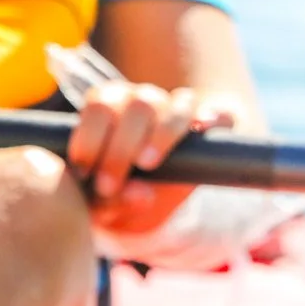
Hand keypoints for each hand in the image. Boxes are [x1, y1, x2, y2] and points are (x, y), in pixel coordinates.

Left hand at [67, 81, 241, 237]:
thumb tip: (138, 192)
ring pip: (175, 105)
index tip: (84, 171)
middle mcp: (143, 101)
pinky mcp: (213, 124)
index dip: (89, 137)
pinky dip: (213, 119)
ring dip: (161, 134)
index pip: (99, 106)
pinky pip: (221, 114)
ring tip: (146, 164)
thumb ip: (108, 202)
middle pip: (136, 104)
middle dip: (120, 146)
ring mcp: (179, 109)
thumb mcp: (103, 204)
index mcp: (108, 107)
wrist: (149, 201)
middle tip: (109, 184)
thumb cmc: (114, 196)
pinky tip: (201, 129)